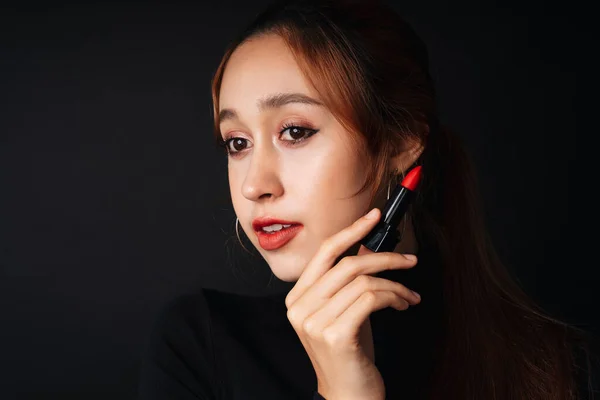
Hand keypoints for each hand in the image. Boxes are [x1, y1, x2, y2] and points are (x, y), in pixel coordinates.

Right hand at [285, 208, 420, 399]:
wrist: (348, 394)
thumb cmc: (348, 353)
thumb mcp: (345, 310)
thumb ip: (350, 281)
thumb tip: (368, 247)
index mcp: (298, 297)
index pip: (325, 253)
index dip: (351, 231)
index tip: (374, 217)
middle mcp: (300, 307)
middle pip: (347, 264)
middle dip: (385, 258)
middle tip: (409, 261)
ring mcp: (314, 322)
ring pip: (364, 282)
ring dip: (395, 285)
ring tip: (407, 297)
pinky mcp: (335, 334)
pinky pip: (371, 299)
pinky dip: (394, 298)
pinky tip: (402, 305)